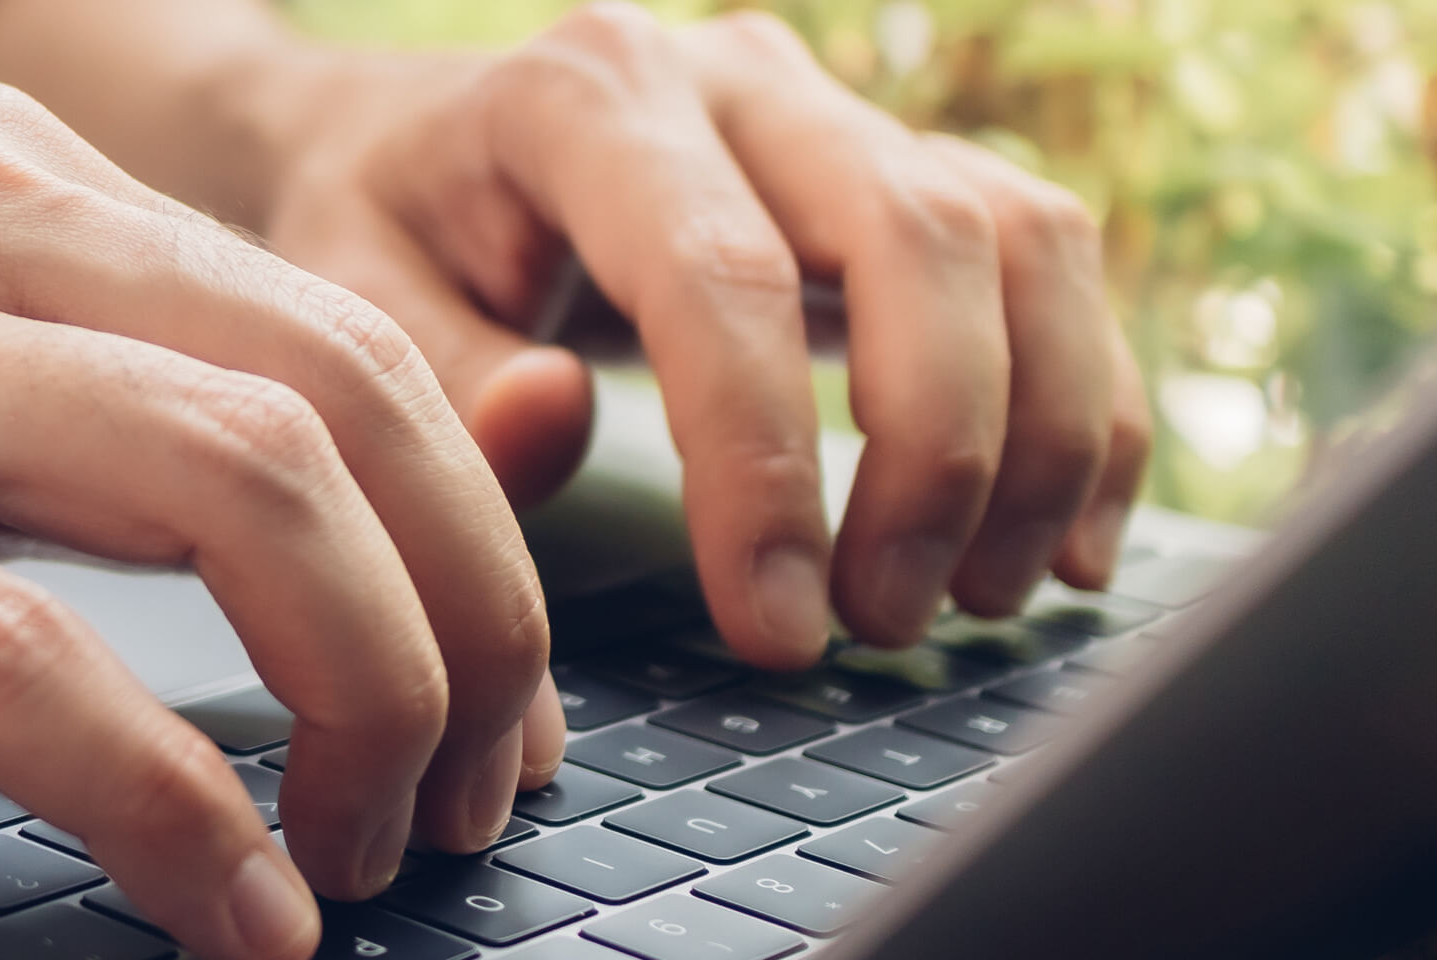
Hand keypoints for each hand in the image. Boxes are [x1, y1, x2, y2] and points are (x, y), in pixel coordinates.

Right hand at [0, 83, 553, 958]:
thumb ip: (88, 393)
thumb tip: (349, 524)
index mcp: (5, 181)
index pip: (347, 338)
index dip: (478, 546)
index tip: (497, 707)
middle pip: (348, 399)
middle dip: (473, 630)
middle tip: (472, 804)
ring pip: (236, 483)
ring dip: (367, 700)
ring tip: (365, 861)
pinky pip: (12, 654)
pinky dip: (165, 798)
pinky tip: (221, 907)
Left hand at [251, 4, 1154, 667]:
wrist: (412, 147)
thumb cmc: (384, 240)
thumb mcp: (353, 313)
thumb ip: (443, 380)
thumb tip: (557, 419)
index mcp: (586, 94)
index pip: (720, 276)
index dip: (766, 467)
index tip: (776, 626)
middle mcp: (736, 76)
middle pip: (916, 235)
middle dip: (933, 455)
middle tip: (884, 621)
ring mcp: (837, 111)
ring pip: (1018, 240)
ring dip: (1031, 438)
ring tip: (971, 600)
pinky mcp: (908, 166)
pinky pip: (1049, 261)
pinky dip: (1083, 405)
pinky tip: (1058, 539)